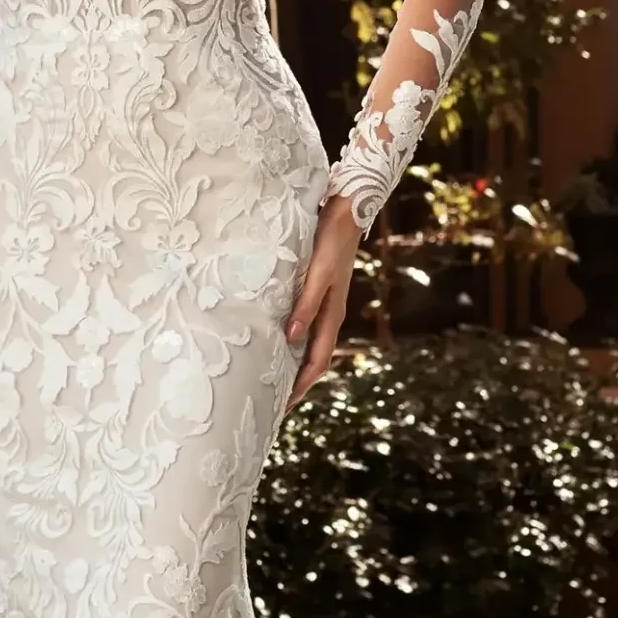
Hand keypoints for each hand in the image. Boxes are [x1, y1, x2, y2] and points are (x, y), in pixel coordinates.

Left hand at [284, 198, 361, 412]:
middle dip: (296, 381)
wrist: (346, 211)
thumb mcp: (318, 274)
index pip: (317, 361)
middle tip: (273, 400)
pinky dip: (292, 339)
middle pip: (313, 358)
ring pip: (309, 343)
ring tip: (271, 376)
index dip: (302, 385)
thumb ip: (306, 305)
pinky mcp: (316, 291)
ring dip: (293, 362)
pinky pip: (305, 325)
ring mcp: (324, 304)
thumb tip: (291, 339)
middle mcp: (329, 314)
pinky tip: (276, 337)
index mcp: (332, 315)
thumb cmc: (331, 241)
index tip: (284, 405)